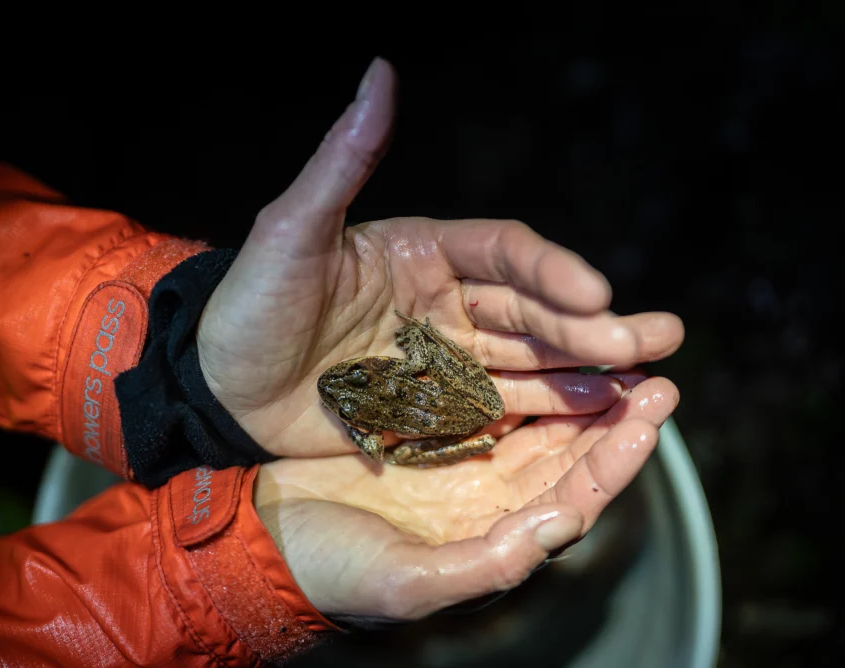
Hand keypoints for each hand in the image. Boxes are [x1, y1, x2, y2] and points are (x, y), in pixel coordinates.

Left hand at [198, 57, 683, 457]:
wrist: (217, 386)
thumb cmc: (250, 303)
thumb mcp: (292, 230)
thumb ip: (344, 159)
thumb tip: (381, 70)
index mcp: (422, 251)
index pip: (505, 255)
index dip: (551, 272)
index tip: (594, 293)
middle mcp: (444, 301)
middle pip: (532, 310)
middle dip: (589, 326)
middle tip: (651, 342)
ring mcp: (442, 358)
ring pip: (528, 359)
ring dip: (585, 368)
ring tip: (644, 384)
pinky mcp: (434, 409)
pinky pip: (499, 407)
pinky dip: (546, 411)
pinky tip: (594, 416)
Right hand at [252, 376, 677, 618]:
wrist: (262, 534)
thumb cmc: (330, 570)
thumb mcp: (404, 581)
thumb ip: (482, 565)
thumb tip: (557, 525)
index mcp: (491, 535)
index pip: (573, 498)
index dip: (615, 460)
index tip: (651, 417)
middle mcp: (486, 495)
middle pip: (569, 452)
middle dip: (616, 413)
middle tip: (657, 371)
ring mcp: (459, 454)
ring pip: (538, 417)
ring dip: (578, 382)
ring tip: (618, 343)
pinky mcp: (427, 420)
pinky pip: (489, 389)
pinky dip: (519, 366)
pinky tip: (540, 338)